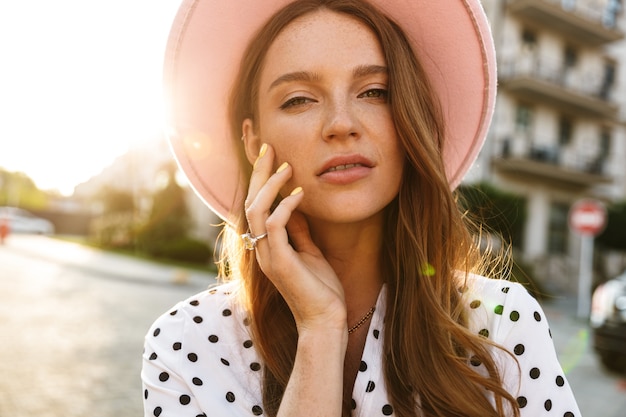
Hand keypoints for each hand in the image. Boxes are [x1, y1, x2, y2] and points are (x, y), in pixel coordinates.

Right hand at [244, 144, 346, 334]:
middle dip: (259, 174)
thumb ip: (298, 232)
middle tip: (268, 148)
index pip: (256, 207)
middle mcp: (261, 249)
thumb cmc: (321, 290)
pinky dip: (285, 206)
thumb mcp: (310, 252)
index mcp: (266, 246)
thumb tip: (295, 208)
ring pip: (256, 211)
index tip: (273, 158)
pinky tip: (299, 195)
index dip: (261, 182)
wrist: (325, 321)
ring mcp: (267, 256)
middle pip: (250, 203)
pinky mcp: (279, 262)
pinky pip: (274, 226)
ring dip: (270, 186)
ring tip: (285, 166)